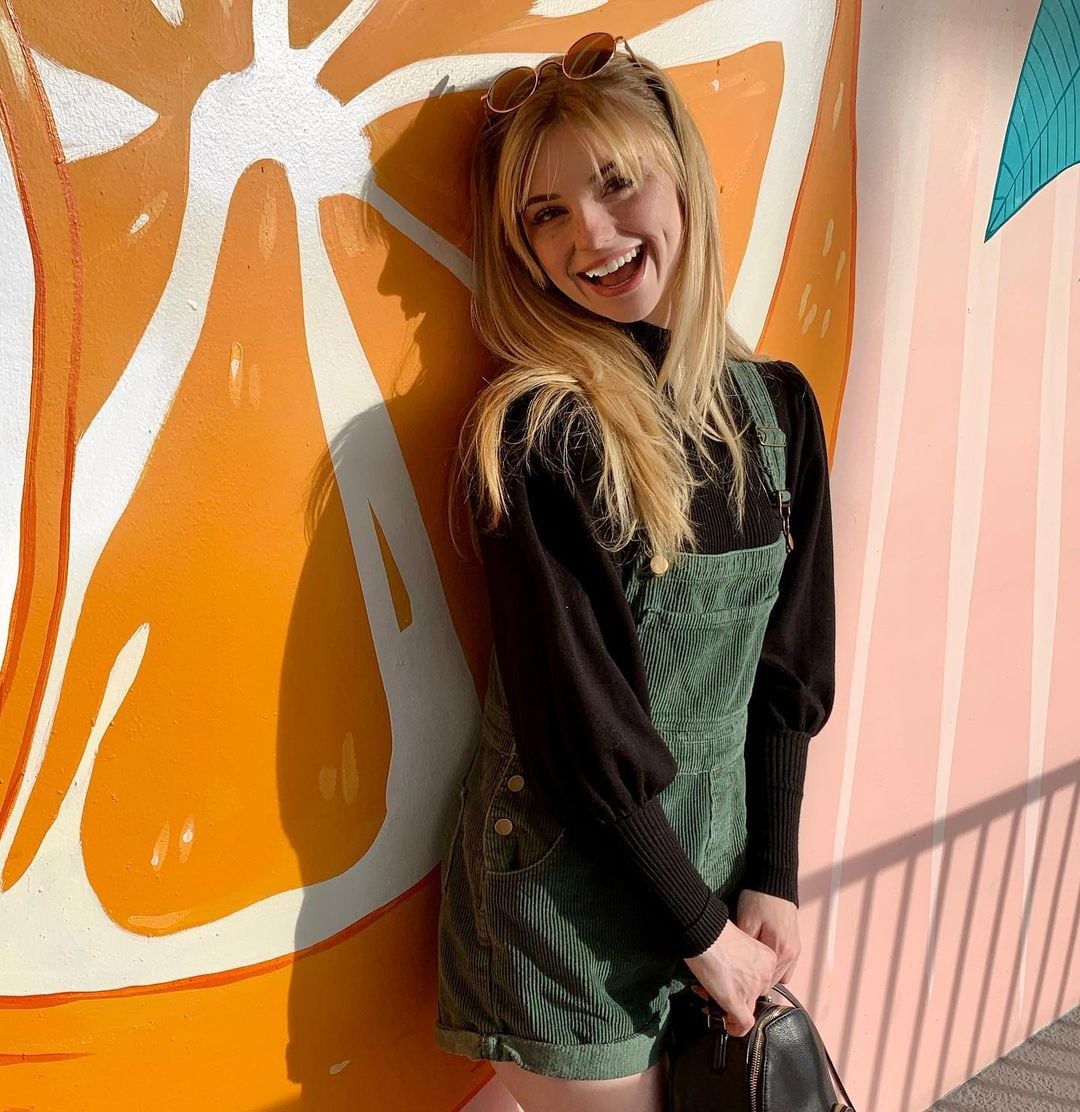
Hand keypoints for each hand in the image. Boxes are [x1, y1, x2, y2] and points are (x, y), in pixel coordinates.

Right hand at [682, 890, 799, 1035]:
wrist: (705, 934)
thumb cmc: (716, 932)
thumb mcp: (741, 942)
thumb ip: (744, 958)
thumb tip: (734, 972)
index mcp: (768, 959)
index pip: (761, 979)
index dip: (746, 984)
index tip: (734, 983)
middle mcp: (765, 975)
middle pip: (755, 994)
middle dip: (738, 995)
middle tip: (720, 989)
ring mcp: (752, 989)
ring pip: (747, 1008)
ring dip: (732, 1007)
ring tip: (713, 997)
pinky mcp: (737, 1001)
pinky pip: (744, 1024)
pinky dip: (737, 1028)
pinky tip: (730, 1027)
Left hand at [732, 889, 800, 983]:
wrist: (774, 881)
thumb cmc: (758, 900)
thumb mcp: (745, 922)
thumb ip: (744, 948)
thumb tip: (738, 966)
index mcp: (780, 951)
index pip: (766, 984)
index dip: (751, 984)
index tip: (739, 980)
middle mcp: (792, 954)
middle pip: (774, 982)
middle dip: (759, 980)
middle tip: (743, 973)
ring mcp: (796, 950)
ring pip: (782, 975)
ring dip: (769, 974)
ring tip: (752, 964)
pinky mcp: (795, 944)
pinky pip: (787, 965)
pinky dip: (776, 965)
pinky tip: (762, 956)